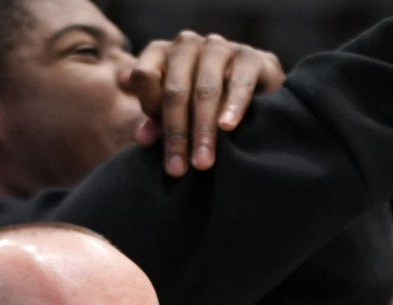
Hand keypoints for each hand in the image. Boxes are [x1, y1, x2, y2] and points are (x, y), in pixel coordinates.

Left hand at [129, 33, 284, 175]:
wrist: (250, 94)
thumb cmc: (196, 107)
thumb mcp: (170, 116)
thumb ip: (155, 124)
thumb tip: (143, 138)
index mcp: (159, 55)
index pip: (144, 76)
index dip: (149, 107)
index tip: (154, 140)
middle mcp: (186, 45)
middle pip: (175, 90)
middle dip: (176, 134)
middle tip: (178, 170)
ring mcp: (217, 47)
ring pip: (205, 90)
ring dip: (203, 130)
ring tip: (202, 162)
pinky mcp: (249, 55)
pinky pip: (239, 82)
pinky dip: (233, 106)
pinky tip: (227, 127)